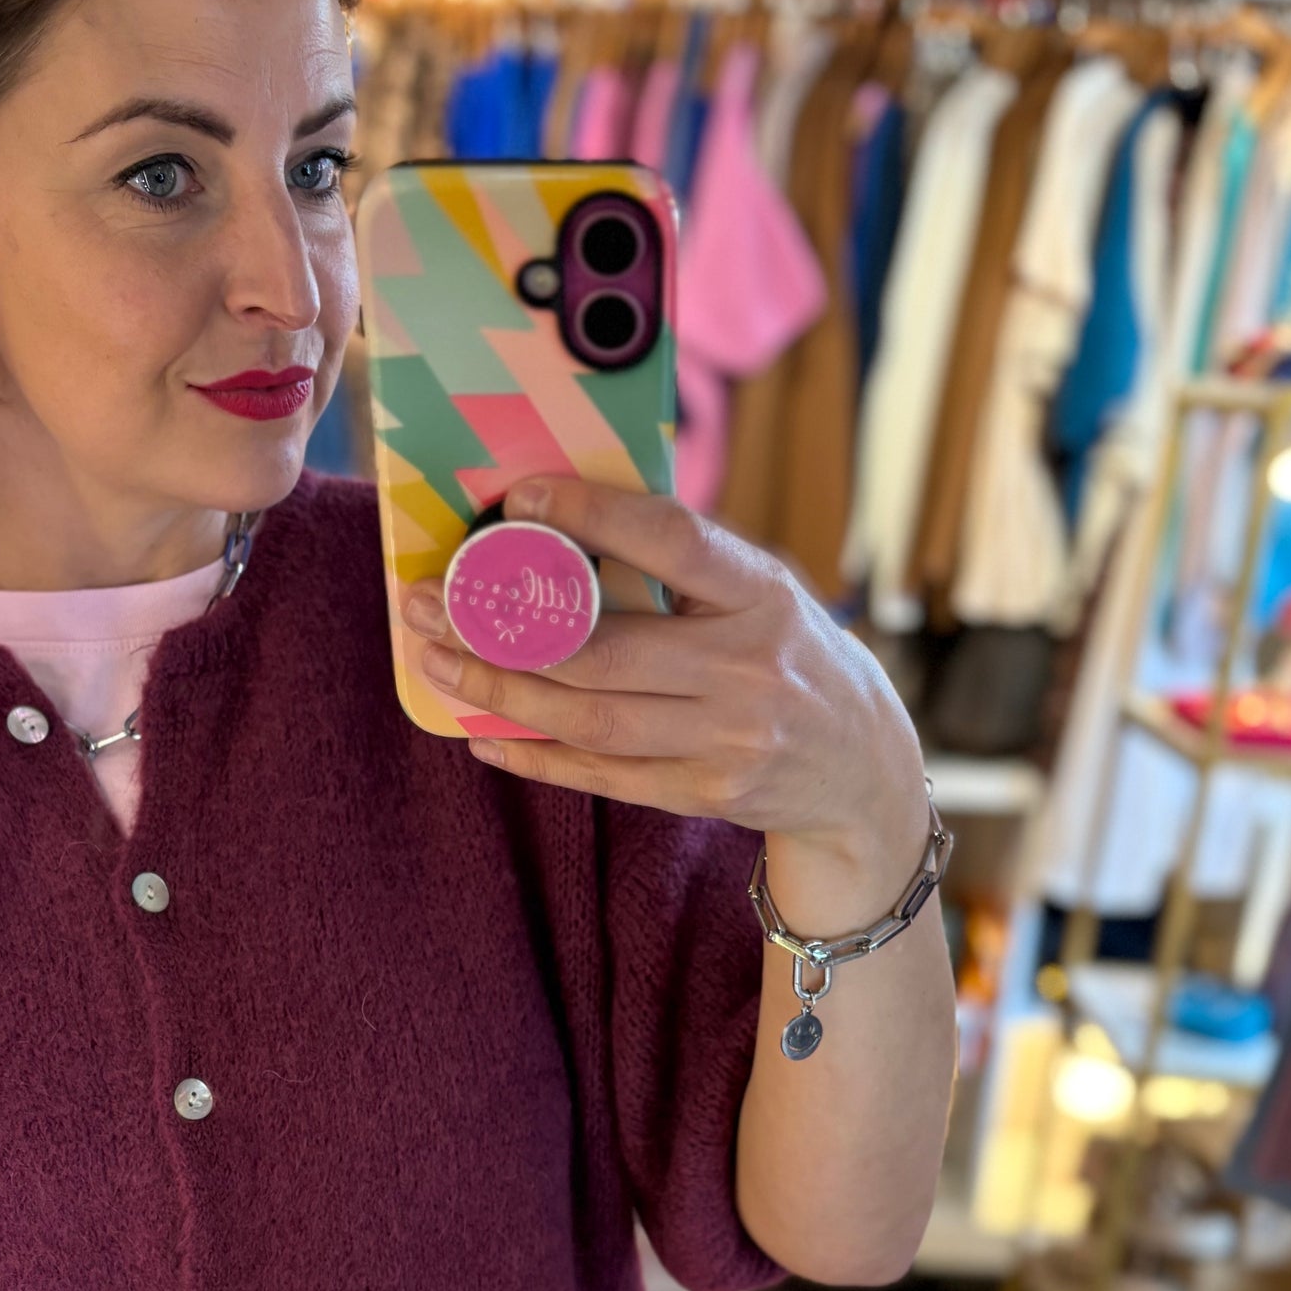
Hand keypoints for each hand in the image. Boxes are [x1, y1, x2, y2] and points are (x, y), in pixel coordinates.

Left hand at [403, 475, 929, 879]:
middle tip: (428, 604)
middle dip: (501, 626)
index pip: (673, 540)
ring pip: (590, 718)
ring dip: (500, 690)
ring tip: (438, 662)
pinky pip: (602, 775)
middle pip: (605, 648)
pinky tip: (482, 731)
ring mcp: (729, 740)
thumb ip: (686, 566)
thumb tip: (564, 523)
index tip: (520, 495)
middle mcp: (749, 668)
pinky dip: (535, 755)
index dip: (593, 514)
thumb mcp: (763, 594)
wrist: (862, 768)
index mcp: (764, 594)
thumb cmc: (789, 657)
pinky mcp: (706, 795)